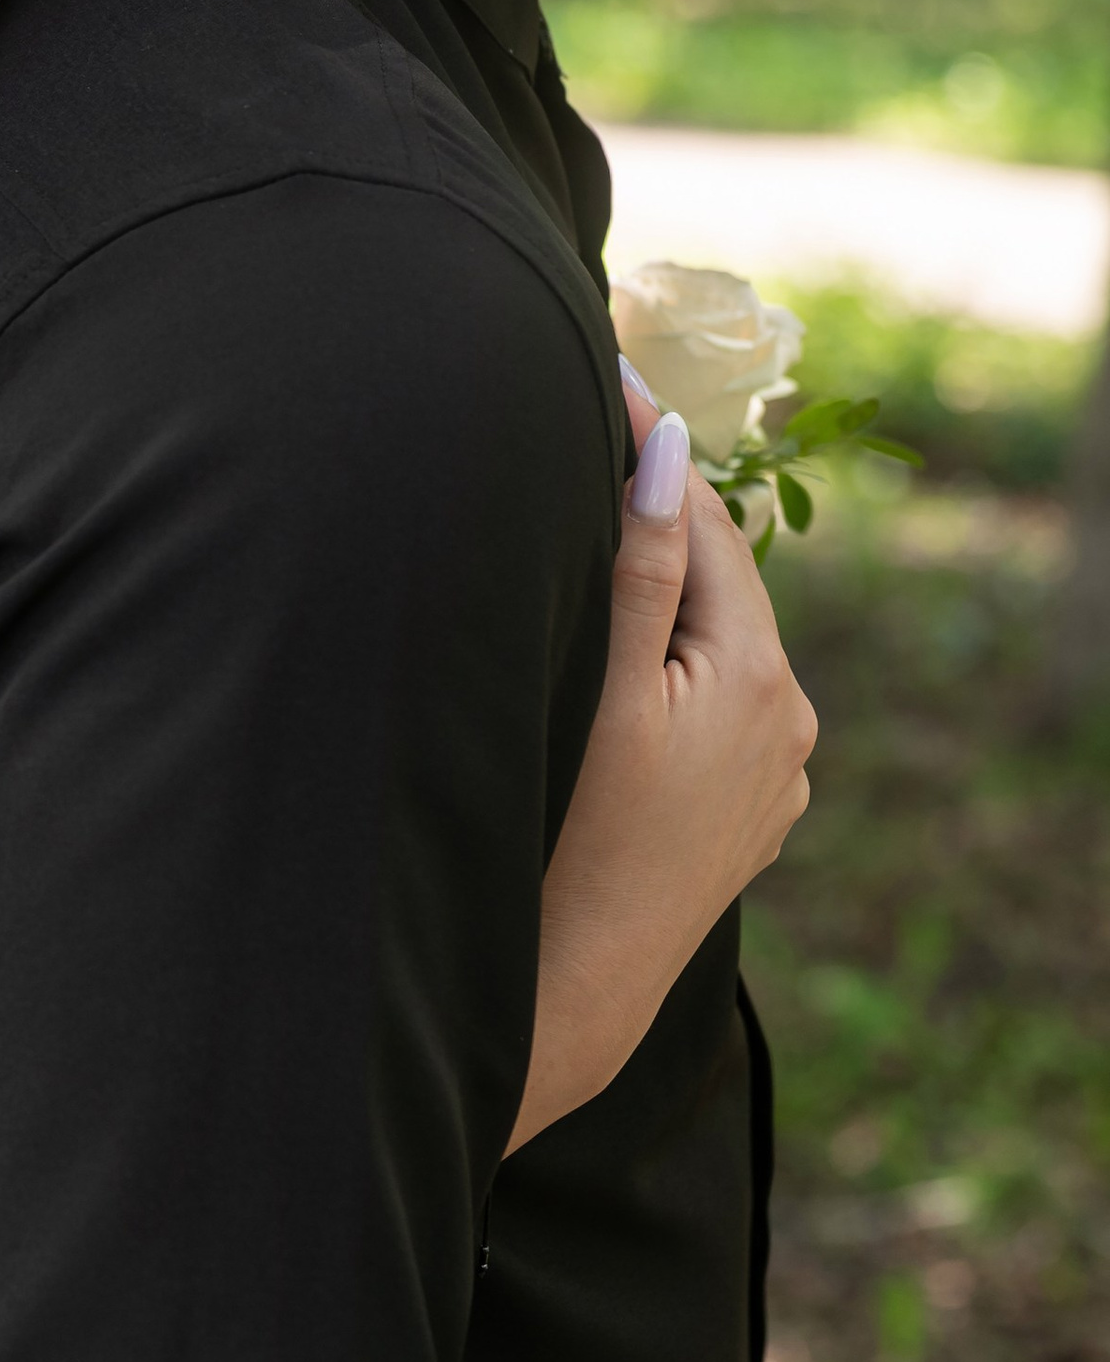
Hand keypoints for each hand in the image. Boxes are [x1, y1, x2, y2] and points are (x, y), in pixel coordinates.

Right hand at [508, 364, 815, 1152]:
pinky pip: (713, 711)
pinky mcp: (749, 817)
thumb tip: (666, 443)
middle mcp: (789, 722)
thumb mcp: (605, 685)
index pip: (701, 522)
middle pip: (715, 583)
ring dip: (663, 602)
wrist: (574, 987)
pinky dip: (670, 674)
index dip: (646, 450)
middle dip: (654, 519)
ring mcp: (776, 776)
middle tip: (589, 437)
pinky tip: (615, 672)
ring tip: (591, 543)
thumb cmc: (571, 834)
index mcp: (759, 676)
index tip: (605, 373)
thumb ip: (640, 564)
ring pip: (714, 647)